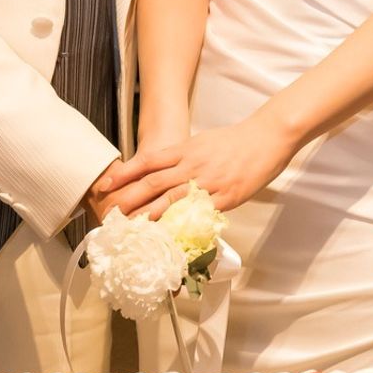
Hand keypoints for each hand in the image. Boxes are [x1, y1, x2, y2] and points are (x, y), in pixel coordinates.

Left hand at [97, 109, 296, 219]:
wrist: (267, 138)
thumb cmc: (235, 141)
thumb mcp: (202, 142)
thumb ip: (182, 157)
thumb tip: (162, 171)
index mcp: (185, 150)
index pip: (148, 161)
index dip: (124, 172)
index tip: (105, 183)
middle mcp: (192, 165)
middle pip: (153, 182)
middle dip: (128, 198)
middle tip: (108, 211)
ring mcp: (208, 182)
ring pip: (172, 199)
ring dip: (148, 214)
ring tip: (129, 226)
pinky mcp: (226, 198)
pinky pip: (199, 213)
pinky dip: (182, 224)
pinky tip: (168, 234)